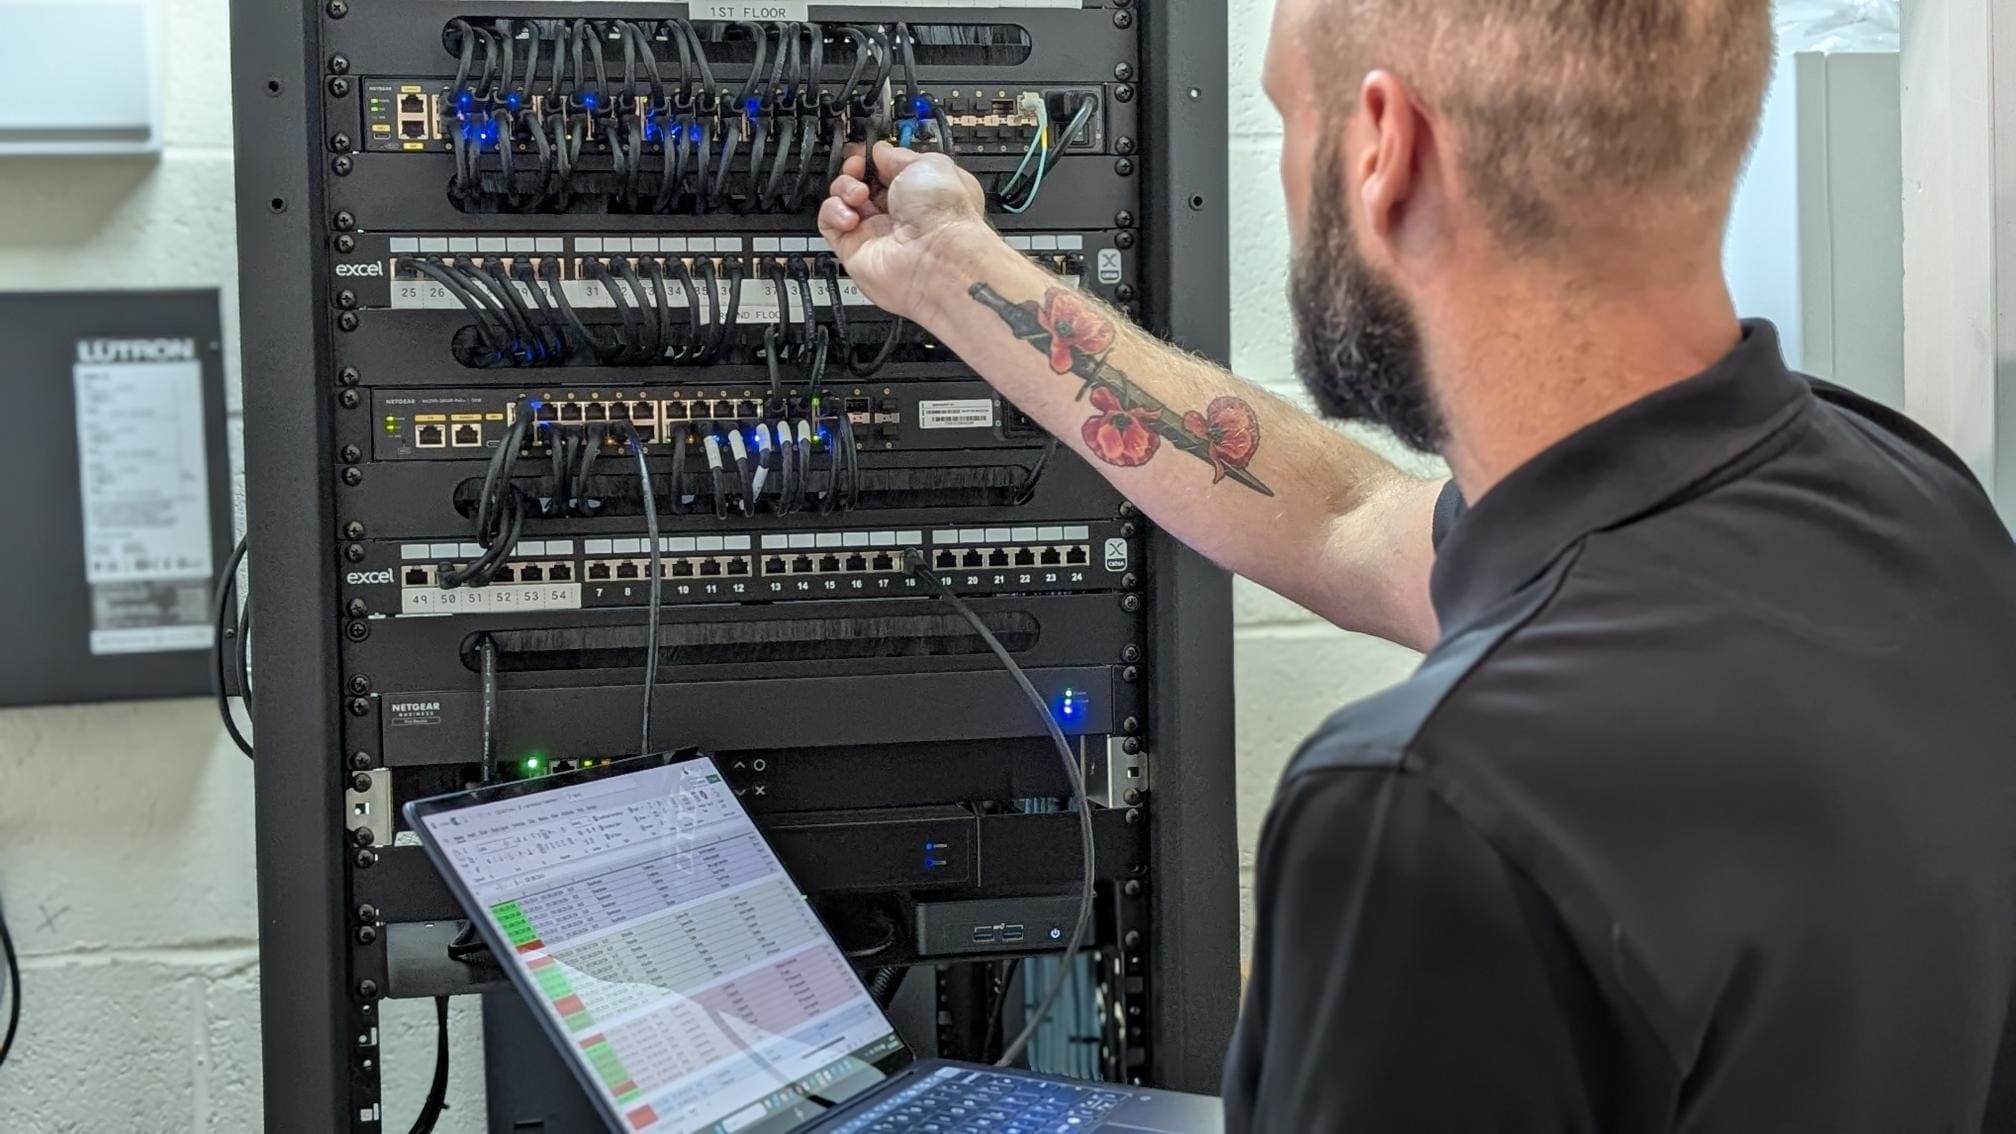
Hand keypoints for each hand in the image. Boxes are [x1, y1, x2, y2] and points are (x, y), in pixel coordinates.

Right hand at [819, 142, 992, 322]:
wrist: (936, 260)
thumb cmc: (944, 216)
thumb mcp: (929, 164)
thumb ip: (899, 155)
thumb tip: (880, 152)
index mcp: (919, 191)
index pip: (885, 169)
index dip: (873, 158)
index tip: (867, 153)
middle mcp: (897, 213)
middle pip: (861, 182)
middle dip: (855, 169)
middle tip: (858, 169)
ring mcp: (875, 232)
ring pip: (842, 200)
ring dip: (844, 189)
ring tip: (859, 195)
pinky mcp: (854, 250)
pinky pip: (829, 223)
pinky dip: (833, 212)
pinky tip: (851, 216)